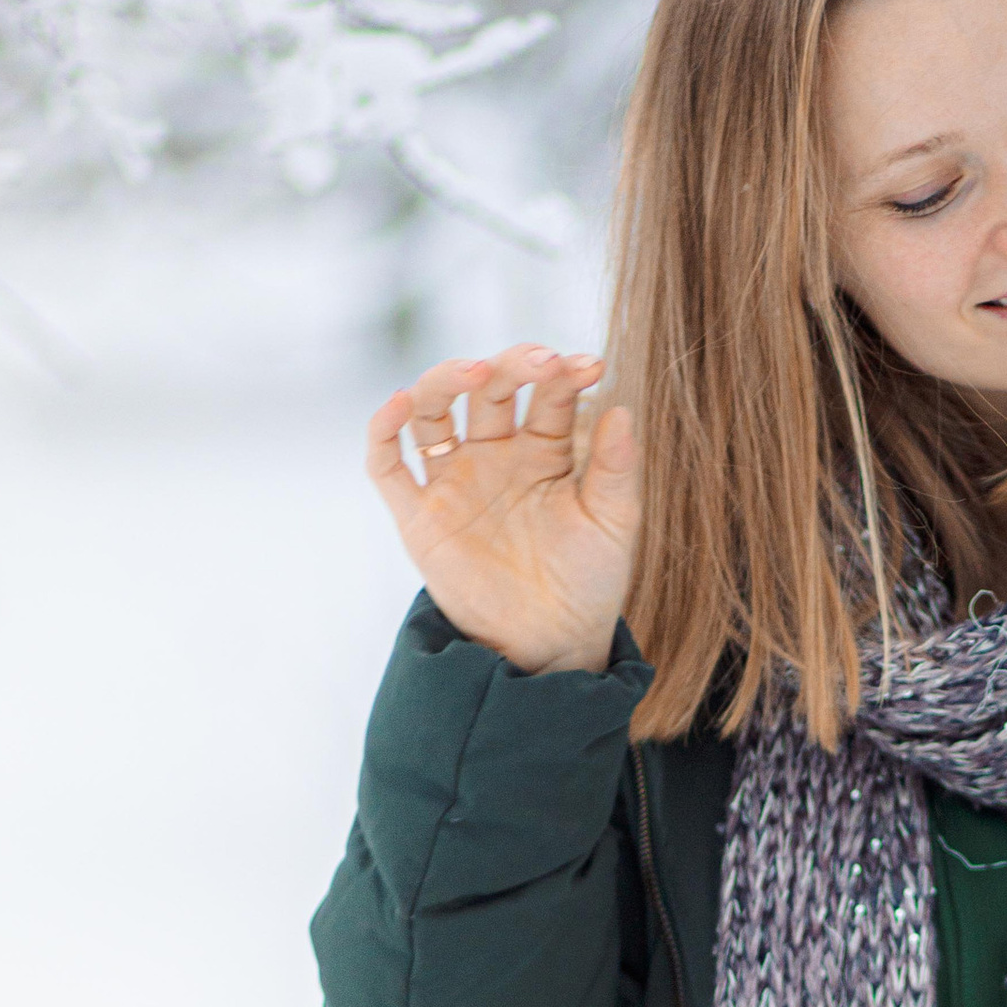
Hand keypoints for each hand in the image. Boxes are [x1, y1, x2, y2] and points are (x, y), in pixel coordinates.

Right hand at [365, 344, 640, 675]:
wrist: (551, 645)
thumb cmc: (587, 583)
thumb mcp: (612, 525)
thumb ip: (616, 469)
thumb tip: (622, 408)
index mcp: (545, 450)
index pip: (549, 395)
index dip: (564, 374)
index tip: (590, 366)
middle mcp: (495, 455)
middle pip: (490, 390)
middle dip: (511, 366)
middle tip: (538, 361)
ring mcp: (453, 481)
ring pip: (434, 411)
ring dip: (445, 380)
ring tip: (474, 370)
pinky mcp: (418, 516)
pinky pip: (386, 464)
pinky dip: (383, 429)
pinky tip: (400, 402)